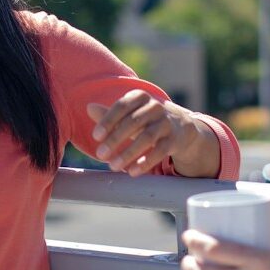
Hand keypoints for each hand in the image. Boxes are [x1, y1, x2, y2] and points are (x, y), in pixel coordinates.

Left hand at [87, 92, 210, 176]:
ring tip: (113, 166)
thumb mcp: (129, 114)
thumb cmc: (146, 120)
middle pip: (133, 122)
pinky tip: (132, 172)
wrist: (180, 127)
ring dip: (128, 153)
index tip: (96, 137)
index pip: (122, 106)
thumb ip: (110, 114)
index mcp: (141, 97)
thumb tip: (89, 107)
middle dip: (115, 139)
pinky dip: (145, 162)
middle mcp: (155, 106)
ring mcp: (166, 122)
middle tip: (100, 155)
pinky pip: (160, 151)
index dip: (108, 121)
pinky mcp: (174, 139)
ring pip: (146, 137)